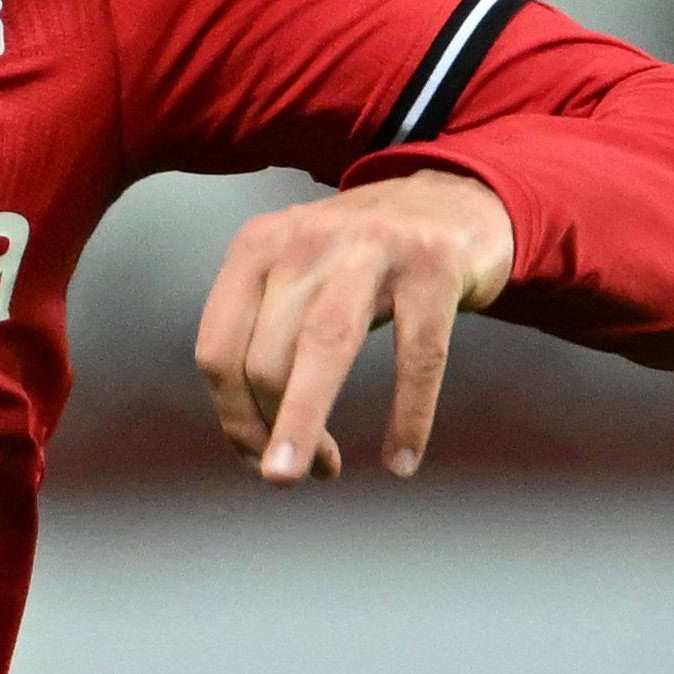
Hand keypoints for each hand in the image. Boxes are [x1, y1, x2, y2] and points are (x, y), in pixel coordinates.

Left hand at [201, 168, 518, 481]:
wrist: (455, 198)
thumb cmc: (365, 261)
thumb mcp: (298, 273)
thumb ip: (266, 334)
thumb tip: (252, 439)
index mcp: (259, 246)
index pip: (218, 350)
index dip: (234, 419)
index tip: (259, 457)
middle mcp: (307, 240)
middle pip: (265, 357)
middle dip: (271, 430)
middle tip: (296, 473)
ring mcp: (373, 247)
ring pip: (325, 348)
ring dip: (307, 422)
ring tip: (314, 475)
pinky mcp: (435, 266)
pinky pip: (417, 355)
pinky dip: (409, 417)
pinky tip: (401, 462)